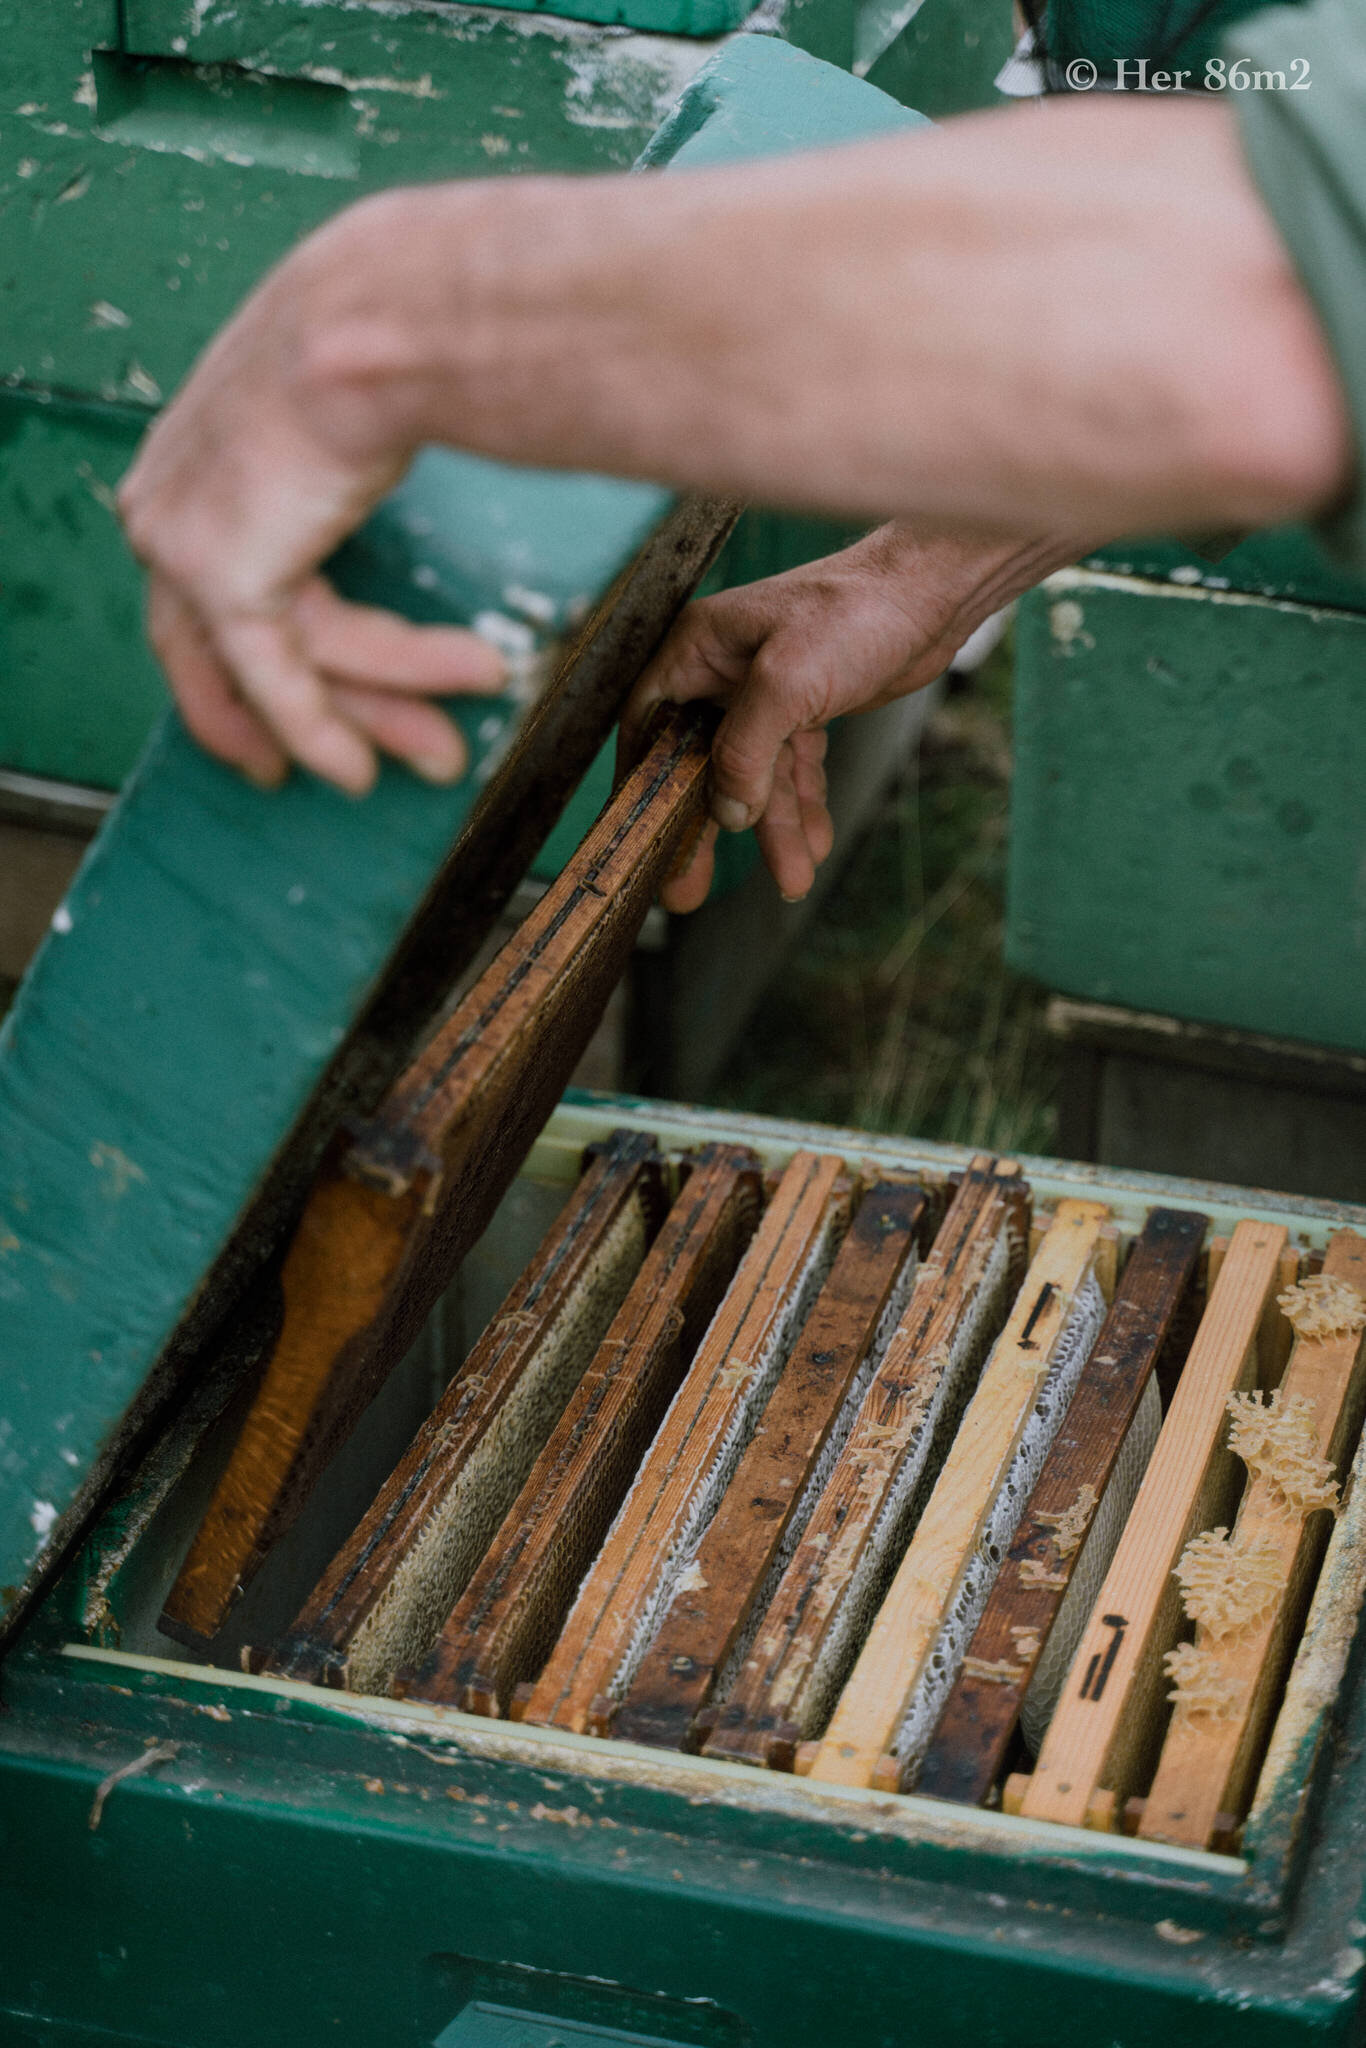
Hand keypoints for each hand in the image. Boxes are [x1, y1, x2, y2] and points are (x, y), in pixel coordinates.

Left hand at [118, 208, 506, 794]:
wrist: (380, 320)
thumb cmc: (380, 339)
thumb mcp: (343, 413)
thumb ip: (335, 480)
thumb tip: (387, 497)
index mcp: (186, 457)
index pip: (199, 594)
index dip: (239, 674)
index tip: (279, 734)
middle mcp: (166, 504)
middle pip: (230, 647)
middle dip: (304, 718)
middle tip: (359, 770)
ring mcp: (185, 544)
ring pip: (280, 662)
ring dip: (376, 704)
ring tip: (444, 747)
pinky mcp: (224, 577)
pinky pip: (277, 677)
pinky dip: (320, 729)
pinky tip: (356, 772)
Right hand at [624, 521, 1077, 912]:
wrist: (934, 591)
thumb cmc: (856, 609)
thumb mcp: (788, 680)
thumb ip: (747, 748)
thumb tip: (726, 811)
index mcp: (697, 649)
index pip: (648, 728)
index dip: (641, 789)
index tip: (643, 844)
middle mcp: (722, 671)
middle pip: (699, 764)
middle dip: (705, 829)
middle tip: (690, 893)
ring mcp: (765, 692)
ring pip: (755, 775)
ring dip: (774, 829)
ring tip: (791, 880)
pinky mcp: (806, 707)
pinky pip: (792, 769)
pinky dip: (804, 806)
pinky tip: (815, 845)